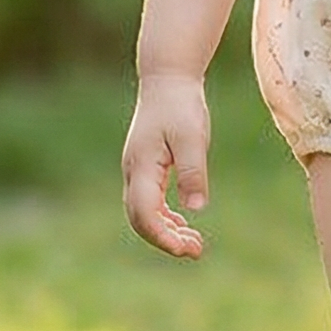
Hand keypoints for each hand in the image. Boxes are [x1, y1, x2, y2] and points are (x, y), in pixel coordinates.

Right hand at [122, 73, 211, 257]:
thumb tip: (195, 209)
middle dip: (165, 240)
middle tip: (196, 251)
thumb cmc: (181, 106)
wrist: (167, 80)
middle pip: (140, 220)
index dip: (163, 237)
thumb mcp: (192, 138)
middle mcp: (133, 173)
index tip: (187, 248)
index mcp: (141, 167)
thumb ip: (193, 172)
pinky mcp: (145, 168)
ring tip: (194, 244)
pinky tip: (183, 225)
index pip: (144, 214)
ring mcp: (136, 171)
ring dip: (166, 232)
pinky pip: (149, 203)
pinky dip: (165, 218)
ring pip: (143, 213)